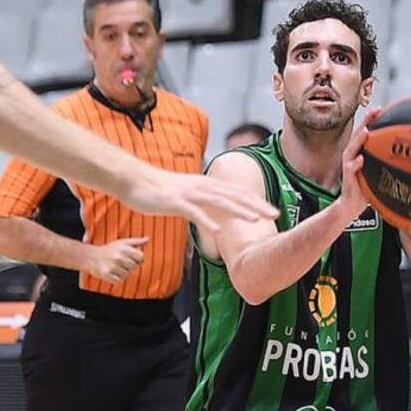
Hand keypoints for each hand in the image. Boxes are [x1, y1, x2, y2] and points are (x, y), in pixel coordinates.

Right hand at [84, 237, 148, 282]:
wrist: (91, 256)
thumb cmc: (109, 249)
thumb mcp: (122, 242)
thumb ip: (136, 241)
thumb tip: (148, 239)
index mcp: (123, 248)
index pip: (141, 257)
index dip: (139, 258)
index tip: (132, 257)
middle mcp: (118, 257)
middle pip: (135, 266)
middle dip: (131, 265)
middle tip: (122, 261)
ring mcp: (112, 267)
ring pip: (128, 274)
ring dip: (124, 272)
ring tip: (116, 266)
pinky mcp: (107, 275)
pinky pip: (120, 280)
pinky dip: (118, 277)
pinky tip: (113, 271)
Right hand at [126, 168, 278, 232]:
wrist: (134, 180)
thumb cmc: (160, 190)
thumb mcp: (187, 195)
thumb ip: (203, 202)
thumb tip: (215, 214)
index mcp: (207, 186)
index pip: (237, 194)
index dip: (256, 202)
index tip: (273, 211)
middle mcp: (203, 187)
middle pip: (234, 196)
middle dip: (256, 206)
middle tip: (276, 215)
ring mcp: (190, 194)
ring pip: (219, 202)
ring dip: (239, 211)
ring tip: (255, 220)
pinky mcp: (175, 202)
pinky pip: (194, 212)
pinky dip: (207, 220)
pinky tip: (218, 229)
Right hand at [337, 107, 384, 216]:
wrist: (351, 205)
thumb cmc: (365, 188)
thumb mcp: (377, 172)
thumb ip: (384, 162)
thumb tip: (405, 156)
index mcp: (359, 153)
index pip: (365, 133)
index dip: (372, 120)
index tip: (381, 109)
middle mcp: (352, 156)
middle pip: (358, 135)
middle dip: (366, 122)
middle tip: (375, 111)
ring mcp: (349, 166)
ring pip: (351, 149)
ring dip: (358, 140)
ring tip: (366, 131)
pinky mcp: (347, 178)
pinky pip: (351, 169)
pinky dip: (355, 164)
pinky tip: (361, 159)